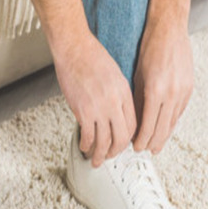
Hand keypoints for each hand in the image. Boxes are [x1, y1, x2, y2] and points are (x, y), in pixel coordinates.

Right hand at [51, 29, 136, 166]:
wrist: (74, 48)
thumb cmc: (92, 58)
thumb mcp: (115, 75)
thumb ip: (118, 96)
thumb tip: (116, 114)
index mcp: (124, 94)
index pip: (133, 125)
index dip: (128, 139)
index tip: (122, 144)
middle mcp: (114, 103)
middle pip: (121, 137)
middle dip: (116, 152)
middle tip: (109, 157)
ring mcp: (99, 108)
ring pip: (104, 141)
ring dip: (100, 154)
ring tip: (95, 160)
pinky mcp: (83, 110)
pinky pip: (88, 136)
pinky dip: (86, 145)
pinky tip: (84, 146)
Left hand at [132, 20, 193, 153]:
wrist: (169, 30)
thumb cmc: (149, 48)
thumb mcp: (136, 76)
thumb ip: (138, 100)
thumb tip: (134, 121)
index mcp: (156, 91)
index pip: (148, 125)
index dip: (142, 139)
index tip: (135, 146)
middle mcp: (172, 93)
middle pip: (163, 128)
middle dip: (153, 142)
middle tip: (146, 150)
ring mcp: (183, 91)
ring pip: (173, 121)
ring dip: (164, 134)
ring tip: (156, 144)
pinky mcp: (189, 87)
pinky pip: (180, 111)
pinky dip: (172, 121)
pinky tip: (166, 127)